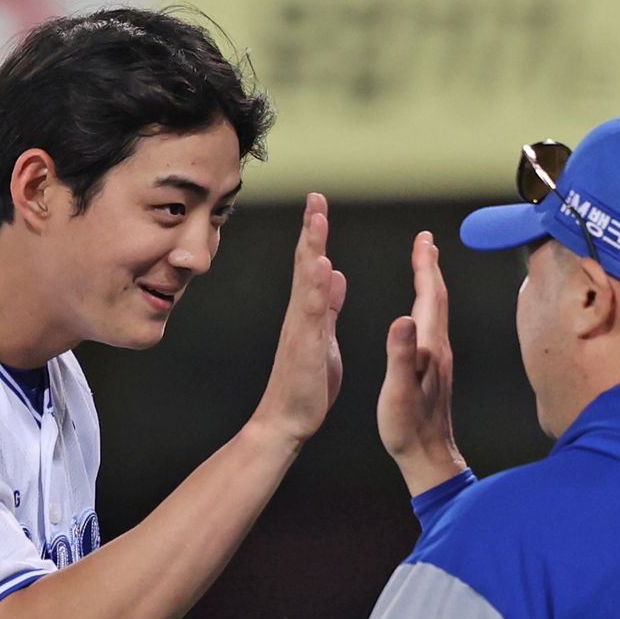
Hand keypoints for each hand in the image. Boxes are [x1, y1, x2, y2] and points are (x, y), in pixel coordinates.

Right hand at [247, 193, 346, 446]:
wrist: (286, 421)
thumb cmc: (306, 385)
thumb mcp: (324, 337)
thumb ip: (326, 306)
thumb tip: (332, 272)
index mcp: (308, 313)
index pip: (312, 265)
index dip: (315, 234)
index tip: (319, 203)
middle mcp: (300, 315)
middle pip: (305, 264)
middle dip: (312, 229)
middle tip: (316, 197)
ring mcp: (300, 330)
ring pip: (306, 283)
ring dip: (312, 249)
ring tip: (318, 220)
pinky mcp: (306, 347)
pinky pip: (313, 314)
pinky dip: (317, 289)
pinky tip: (323, 267)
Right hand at [378, 231, 465, 496]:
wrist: (429, 457)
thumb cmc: (409, 429)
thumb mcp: (398, 392)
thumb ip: (400, 355)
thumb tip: (402, 318)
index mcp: (429, 348)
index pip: (430, 297)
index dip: (425, 266)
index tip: (423, 239)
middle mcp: (439, 349)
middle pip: (437, 299)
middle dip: (430, 267)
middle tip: (425, 242)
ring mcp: (439, 360)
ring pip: (436, 311)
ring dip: (430, 284)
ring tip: (424, 266)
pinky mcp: (434, 370)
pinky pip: (433, 326)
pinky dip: (427, 307)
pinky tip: (421, 311)